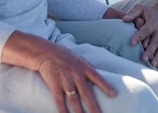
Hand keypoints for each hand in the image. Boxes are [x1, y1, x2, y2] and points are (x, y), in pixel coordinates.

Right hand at [2, 31, 116, 112]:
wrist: (42, 50)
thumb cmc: (61, 55)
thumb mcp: (76, 58)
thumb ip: (86, 68)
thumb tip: (98, 77)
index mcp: (83, 65)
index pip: (97, 76)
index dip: (105, 86)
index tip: (114, 95)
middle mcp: (75, 71)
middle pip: (86, 91)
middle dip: (93, 106)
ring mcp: (64, 77)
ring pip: (74, 98)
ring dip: (79, 111)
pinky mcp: (53, 82)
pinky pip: (59, 99)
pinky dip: (63, 109)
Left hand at [121, 4, 157, 69]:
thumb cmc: (149, 11)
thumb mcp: (141, 8)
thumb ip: (133, 13)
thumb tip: (124, 19)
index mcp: (153, 22)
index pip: (146, 30)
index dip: (139, 36)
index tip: (131, 43)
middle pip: (155, 42)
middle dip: (149, 51)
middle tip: (143, 59)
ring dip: (157, 57)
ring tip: (151, 65)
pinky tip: (157, 68)